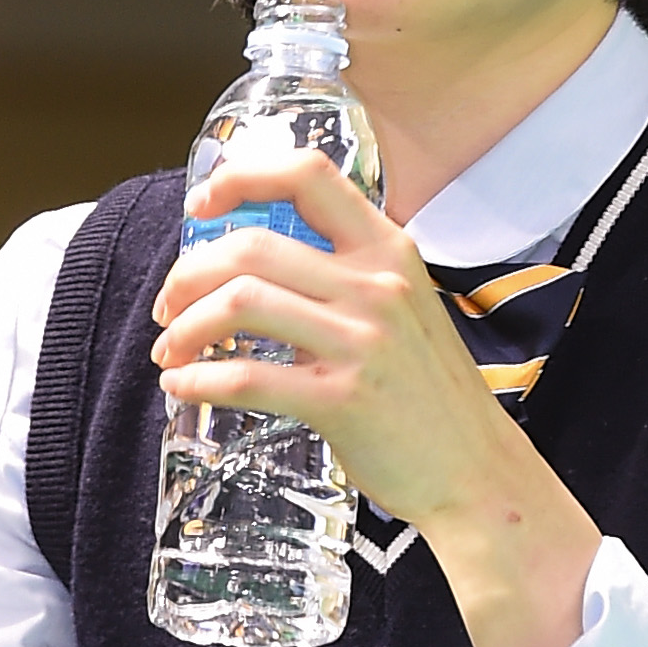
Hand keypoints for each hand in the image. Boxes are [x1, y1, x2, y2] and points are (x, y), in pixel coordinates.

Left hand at [153, 151, 516, 528]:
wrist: (478, 472)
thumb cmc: (432, 397)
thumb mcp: (405, 309)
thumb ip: (348, 278)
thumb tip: (256, 267)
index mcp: (390, 250)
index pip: (308, 175)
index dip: (241, 178)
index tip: (202, 204)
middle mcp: (377, 285)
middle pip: (252, 245)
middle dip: (189, 272)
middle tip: (170, 304)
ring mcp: (362, 341)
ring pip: (240, 301)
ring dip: (186, 325)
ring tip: (171, 350)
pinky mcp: (343, 400)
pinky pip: (247, 377)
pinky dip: (199, 379)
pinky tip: (183, 386)